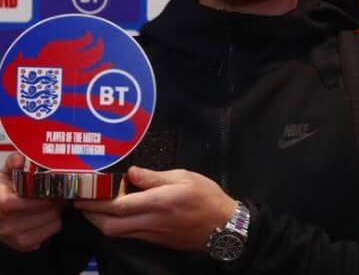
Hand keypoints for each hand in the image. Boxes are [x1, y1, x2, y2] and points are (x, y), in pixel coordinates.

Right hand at [0, 152, 62, 251]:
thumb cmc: (1, 192)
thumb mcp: (4, 174)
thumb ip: (13, 162)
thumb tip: (20, 158)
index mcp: (3, 204)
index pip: (34, 200)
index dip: (48, 192)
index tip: (57, 184)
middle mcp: (7, 225)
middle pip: (47, 210)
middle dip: (56, 199)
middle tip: (59, 192)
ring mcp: (15, 238)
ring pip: (53, 221)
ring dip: (57, 210)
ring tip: (52, 202)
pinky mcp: (24, 246)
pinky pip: (51, 232)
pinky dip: (54, 223)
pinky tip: (47, 214)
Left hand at [74, 167, 236, 251]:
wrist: (223, 226)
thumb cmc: (206, 197)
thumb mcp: (184, 177)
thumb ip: (155, 177)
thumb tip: (131, 173)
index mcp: (158, 202)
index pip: (119, 206)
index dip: (96, 203)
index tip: (83, 195)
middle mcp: (151, 222)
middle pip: (111, 227)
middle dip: (92, 217)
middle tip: (82, 203)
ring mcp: (153, 234)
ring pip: (118, 234)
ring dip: (102, 222)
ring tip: (94, 208)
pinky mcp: (157, 240)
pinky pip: (130, 235)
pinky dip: (117, 226)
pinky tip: (118, 215)